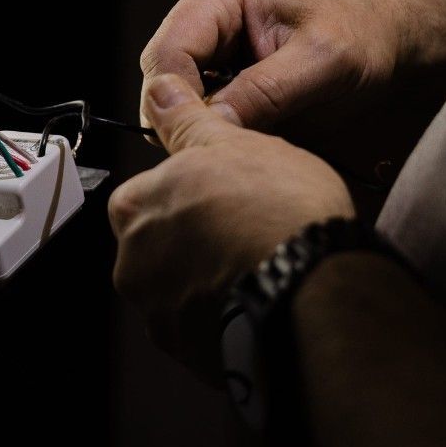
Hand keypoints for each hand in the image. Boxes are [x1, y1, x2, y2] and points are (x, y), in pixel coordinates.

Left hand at [109, 74, 353, 382]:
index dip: (194, 192)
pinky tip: (264, 300)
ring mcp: (159, 315)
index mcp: (134, 207)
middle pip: (163, 244)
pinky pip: (206, 330)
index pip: (153, 193)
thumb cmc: (275, 211)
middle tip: (249, 230)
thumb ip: (187, 121)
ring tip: (263, 267)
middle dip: (199, 240)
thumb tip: (160, 90)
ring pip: (184, 290)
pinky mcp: (191, 356)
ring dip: (214, 280)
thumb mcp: (233, 142)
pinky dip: (229, 318)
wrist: (312, 292)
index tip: (226, 195)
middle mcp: (133, 264)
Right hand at [139, 0, 404, 131]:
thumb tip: (212, 126)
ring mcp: (203, 49)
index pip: (167, 56)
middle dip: (184, 119)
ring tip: (237, 151)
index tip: (209, 143)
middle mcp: (199, 18)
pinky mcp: (212, 77)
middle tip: (223, 155)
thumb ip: (266, 91)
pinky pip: (192, 112)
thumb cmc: (360, 39)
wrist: (381, 42)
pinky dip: (210, 133)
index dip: (177, 103)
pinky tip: (240, 145)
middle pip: (160, 81)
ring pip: (170, 102)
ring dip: (196, 130)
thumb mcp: (322, 62)